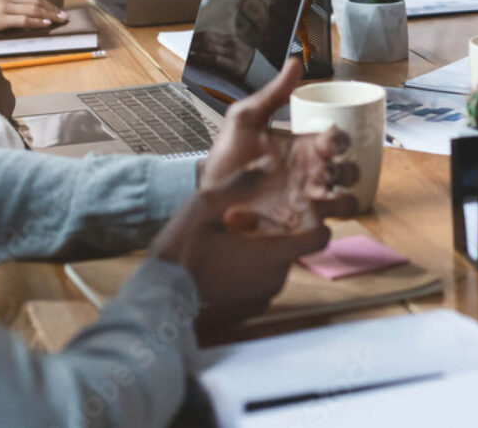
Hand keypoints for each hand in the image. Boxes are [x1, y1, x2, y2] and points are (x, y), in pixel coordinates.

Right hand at [0, 0, 65, 31]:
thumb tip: (11, 5)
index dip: (43, 2)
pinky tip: (46, 23)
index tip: (53, 8)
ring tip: (59, 19)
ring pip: (32, 9)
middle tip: (63, 15)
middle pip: (34, 0)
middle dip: (51, 7)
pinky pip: (23, 20)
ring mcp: (2, 7)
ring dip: (49, 14)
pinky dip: (37, 21)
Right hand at [148, 183, 335, 343]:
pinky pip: (258, 283)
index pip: (320, 237)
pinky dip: (248, 269)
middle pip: (291, 247)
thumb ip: (240, 184)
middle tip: (237, 220)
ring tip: (224, 239)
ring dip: (259, 248)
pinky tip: (220, 261)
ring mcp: (261, 299)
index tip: (294, 208)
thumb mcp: (205, 206)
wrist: (158, 306)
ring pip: (274, 264)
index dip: (314, 219)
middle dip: (272, 229)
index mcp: (272, 254)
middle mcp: (274, 280)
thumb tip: (266, 165)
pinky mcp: (248, 312)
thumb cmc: (182, 254)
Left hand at [190, 30, 254, 80]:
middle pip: (209, 40)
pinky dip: (202, 56)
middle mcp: (232, 45)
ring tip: (186, 51)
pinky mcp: (233, 65)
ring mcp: (233, 55)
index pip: (211, 35)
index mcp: (233, 40)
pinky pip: (214, 59)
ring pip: (209, 48)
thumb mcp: (239, 51)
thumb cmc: (248, 65)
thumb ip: (226, 47)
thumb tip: (208, 46)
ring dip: (196, 49)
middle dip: (195, 42)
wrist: (263, 75)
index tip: (189, 38)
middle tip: (185, 44)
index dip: (198, 36)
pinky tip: (194, 57)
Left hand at [202, 58, 359, 222]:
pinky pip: (325, 234)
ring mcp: (309, 204)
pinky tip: (295, 218)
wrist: (205, 198)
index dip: (340, 141)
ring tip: (313, 198)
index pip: (339, 141)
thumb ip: (271, 94)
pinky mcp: (299, 231)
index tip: (323, 143)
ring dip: (341, 201)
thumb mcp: (244, 120)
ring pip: (349, 204)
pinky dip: (321, 228)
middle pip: (351, 172)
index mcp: (306, 148)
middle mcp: (313, 175)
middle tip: (320, 172)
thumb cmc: (227, 159)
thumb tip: (295, 62)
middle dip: (346, 171)